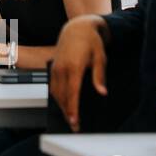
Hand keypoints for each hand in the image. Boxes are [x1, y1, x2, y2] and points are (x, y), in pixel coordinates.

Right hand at [49, 16, 108, 131]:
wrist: (76, 28)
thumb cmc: (91, 42)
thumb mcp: (100, 58)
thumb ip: (99, 76)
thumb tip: (102, 92)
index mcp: (74, 67)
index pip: (72, 93)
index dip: (73, 109)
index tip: (75, 121)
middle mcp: (61, 68)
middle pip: (62, 96)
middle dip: (67, 112)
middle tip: (75, 127)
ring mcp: (55, 68)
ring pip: (55, 92)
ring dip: (62, 107)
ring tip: (70, 118)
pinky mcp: (53, 67)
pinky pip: (53, 86)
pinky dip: (57, 98)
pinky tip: (64, 104)